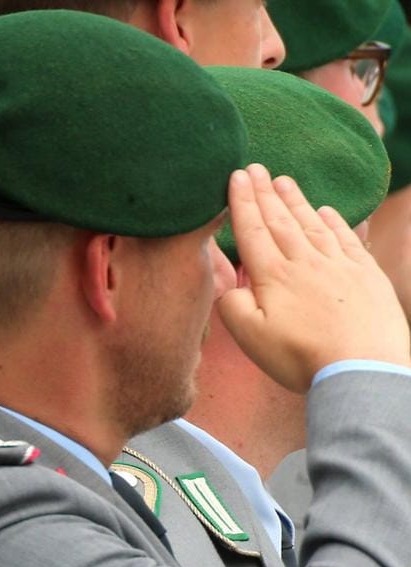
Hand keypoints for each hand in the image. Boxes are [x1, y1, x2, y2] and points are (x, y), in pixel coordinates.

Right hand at [218, 165, 410, 391]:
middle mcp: (305, 262)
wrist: (362, 366)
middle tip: (255, 167)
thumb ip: (233, 304)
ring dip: (295, 201)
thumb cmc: (301, 356)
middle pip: (280, 221)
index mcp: (273, 276)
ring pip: (312, 224)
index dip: (242, 202)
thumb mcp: (250, 337)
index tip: (236, 176)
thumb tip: (233, 284)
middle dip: (265, 193)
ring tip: (284, 180)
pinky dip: (333, 221)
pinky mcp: (365, 275)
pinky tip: (325, 211)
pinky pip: (345, 239)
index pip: (253, 231)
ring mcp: (338, 265)